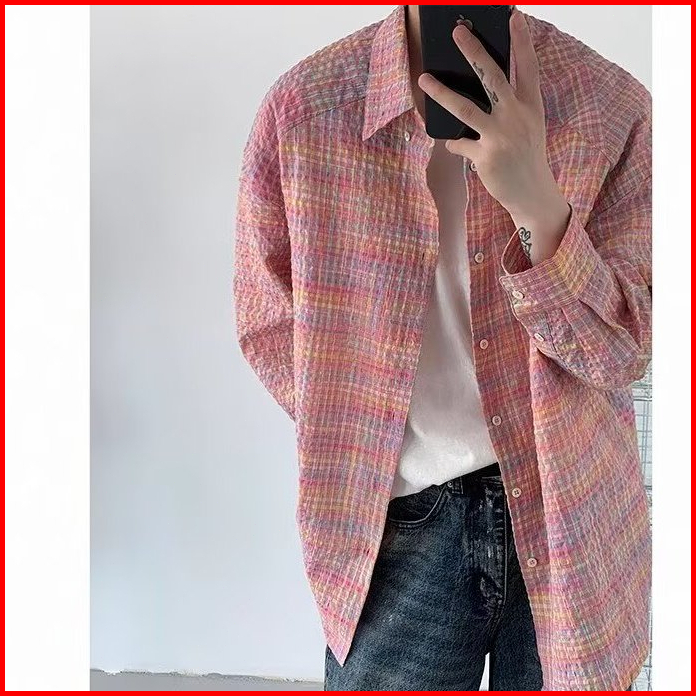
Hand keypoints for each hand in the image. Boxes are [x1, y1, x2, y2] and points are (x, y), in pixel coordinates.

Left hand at [417, 10, 570, 261]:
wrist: (532, 194)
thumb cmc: (526, 156)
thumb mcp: (529, 125)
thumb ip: (512, 104)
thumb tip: (480, 86)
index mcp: (530, 106)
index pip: (527, 67)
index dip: (520, 41)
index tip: (513, 16)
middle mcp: (517, 116)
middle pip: (492, 78)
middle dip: (474, 52)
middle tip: (457, 32)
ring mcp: (500, 136)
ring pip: (465, 108)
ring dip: (441, 92)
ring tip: (423, 79)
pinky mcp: (485, 156)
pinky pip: (459, 143)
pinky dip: (453, 143)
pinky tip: (453, 144)